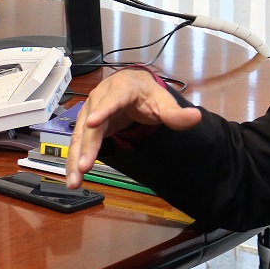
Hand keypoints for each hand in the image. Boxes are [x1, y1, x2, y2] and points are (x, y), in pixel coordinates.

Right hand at [64, 69, 201, 188]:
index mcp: (121, 88)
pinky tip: (74, 177)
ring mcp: (90, 112)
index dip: (103, 111)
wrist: (132, 87)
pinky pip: (80, 143)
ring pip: (80, 136)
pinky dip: (75, 160)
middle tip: (84, 167)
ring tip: (74, 181)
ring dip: (75, 158)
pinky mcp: (86, 125)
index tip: (93, 123)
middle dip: (86, 147)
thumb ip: (176, 113)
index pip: (112, 100)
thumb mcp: (163, 101)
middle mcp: (100, 98)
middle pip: (90, 124)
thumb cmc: (146, 94)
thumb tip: (195, 117)